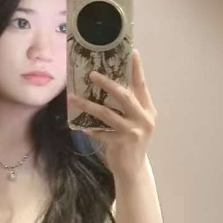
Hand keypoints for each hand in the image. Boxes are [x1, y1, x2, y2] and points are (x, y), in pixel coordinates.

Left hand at [67, 49, 156, 179]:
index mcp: (148, 110)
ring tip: (73, 98)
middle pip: (124, 95)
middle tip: (92, 74)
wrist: (133, 170)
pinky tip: (81, 127)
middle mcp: (143, 119)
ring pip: (107, 113)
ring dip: (88, 105)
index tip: (132, 52)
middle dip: (107, 83)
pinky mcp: (121, 143)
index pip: (142, 86)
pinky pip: (100, 132)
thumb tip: (108, 85)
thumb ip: (128, 107)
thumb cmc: (131, 142)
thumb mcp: (135, 122)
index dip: (137, 69)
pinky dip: (90, 129)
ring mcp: (132, 132)